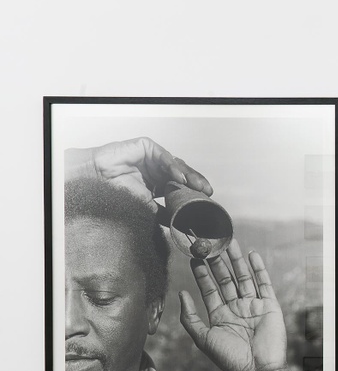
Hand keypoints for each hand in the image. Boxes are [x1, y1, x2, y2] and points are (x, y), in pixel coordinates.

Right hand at [66, 136, 212, 204]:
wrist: (96, 180)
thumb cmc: (116, 191)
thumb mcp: (146, 205)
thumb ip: (163, 212)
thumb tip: (180, 224)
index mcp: (160, 182)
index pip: (182, 186)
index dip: (194, 192)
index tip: (207, 201)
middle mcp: (158, 169)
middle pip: (183, 174)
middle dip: (196, 183)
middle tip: (207, 192)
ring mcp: (153, 157)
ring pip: (177, 165)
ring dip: (189, 176)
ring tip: (198, 186)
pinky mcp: (147, 147)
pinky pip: (164, 156)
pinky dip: (173, 167)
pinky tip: (179, 178)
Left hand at [179, 239, 288, 370]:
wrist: (257, 368)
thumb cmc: (229, 357)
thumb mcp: (203, 338)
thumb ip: (190, 317)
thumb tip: (182, 294)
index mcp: (220, 315)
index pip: (209, 289)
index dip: (202, 273)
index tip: (195, 257)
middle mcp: (236, 308)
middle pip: (226, 279)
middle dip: (218, 262)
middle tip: (211, 244)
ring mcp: (253, 305)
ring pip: (243, 277)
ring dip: (236, 260)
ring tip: (229, 243)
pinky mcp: (269, 305)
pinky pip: (264, 283)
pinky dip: (258, 268)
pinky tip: (252, 255)